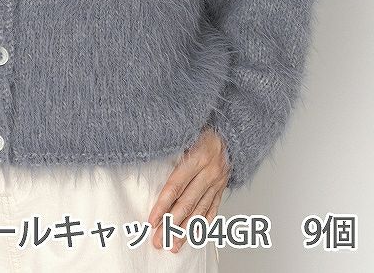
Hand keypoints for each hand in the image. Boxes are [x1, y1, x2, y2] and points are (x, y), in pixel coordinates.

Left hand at [147, 126, 229, 252]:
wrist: (228, 130)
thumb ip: (169, 148)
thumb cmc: (200, 130)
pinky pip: (213, 209)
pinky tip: (194, 235)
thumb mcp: (184, 133)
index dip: (163, 205)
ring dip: (186, 231)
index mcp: (198, 157)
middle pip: (187, 203)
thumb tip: (145, 159)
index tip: (152, 220)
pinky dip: (203, 224)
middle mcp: (210, 172)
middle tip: (158, 240)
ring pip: (200, 211)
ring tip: (173, 245)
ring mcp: (217, 182)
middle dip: (172, 224)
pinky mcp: (222, 188)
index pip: (176, 186)